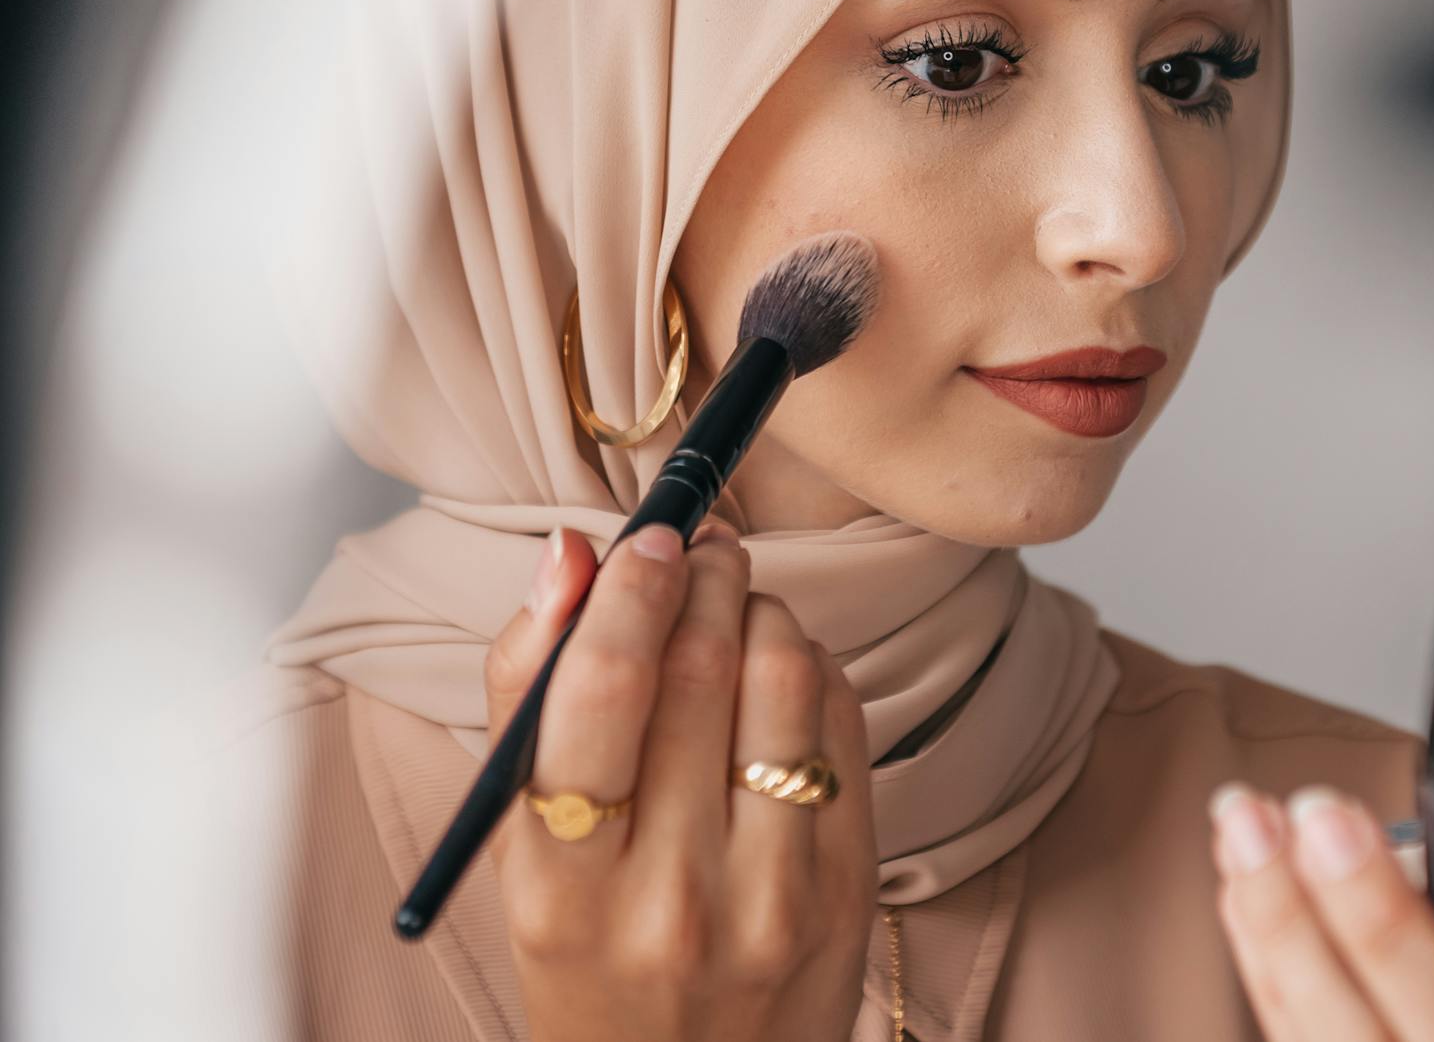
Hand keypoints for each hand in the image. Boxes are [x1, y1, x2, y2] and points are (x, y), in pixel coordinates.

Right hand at [482, 519, 876, 1041]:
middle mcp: (673, 896)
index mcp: (563, 890)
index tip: (644, 538)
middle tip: (697, 546)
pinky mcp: (854, 889)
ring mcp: (776, 897)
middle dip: (703, 577)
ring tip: (737, 609)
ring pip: (787, 678)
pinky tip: (780, 678)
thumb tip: (569, 554)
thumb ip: (528, 692)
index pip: (602, 693)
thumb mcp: (524, 852)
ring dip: (763, 611)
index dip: (629, 590)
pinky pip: (843, 722)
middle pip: (701, 669)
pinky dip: (812, 668)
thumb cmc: (593, 952)